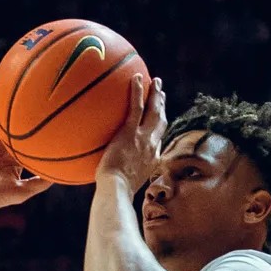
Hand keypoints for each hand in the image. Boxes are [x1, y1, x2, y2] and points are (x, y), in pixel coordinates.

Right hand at [0, 91, 52, 211]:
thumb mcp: (21, 192)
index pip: (29, 142)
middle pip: (15, 126)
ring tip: (14, 87)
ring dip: (4, 105)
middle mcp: (3, 148)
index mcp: (15, 158)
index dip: (39, 131)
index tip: (53, 118)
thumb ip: (38, 184)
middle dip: (24, 113)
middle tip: (39, 95)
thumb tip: (58, 177)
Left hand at [96, 74, 166, 188]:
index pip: (158, 138)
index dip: (159, 126)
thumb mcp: (124, 185)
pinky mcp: (130, 132)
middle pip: (161, 121)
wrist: (116, 190)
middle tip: (161, 93)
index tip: (159, 118)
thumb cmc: (115, 192)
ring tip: (155, 81)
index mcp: (151, 158)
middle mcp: (151, 146)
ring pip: (154, 111)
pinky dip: (137, 91)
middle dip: (162, 106)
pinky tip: (136, 77)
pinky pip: (136, 107)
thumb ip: (121, 175)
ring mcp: (143, 138)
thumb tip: (108, 176)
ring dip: (156, 94)